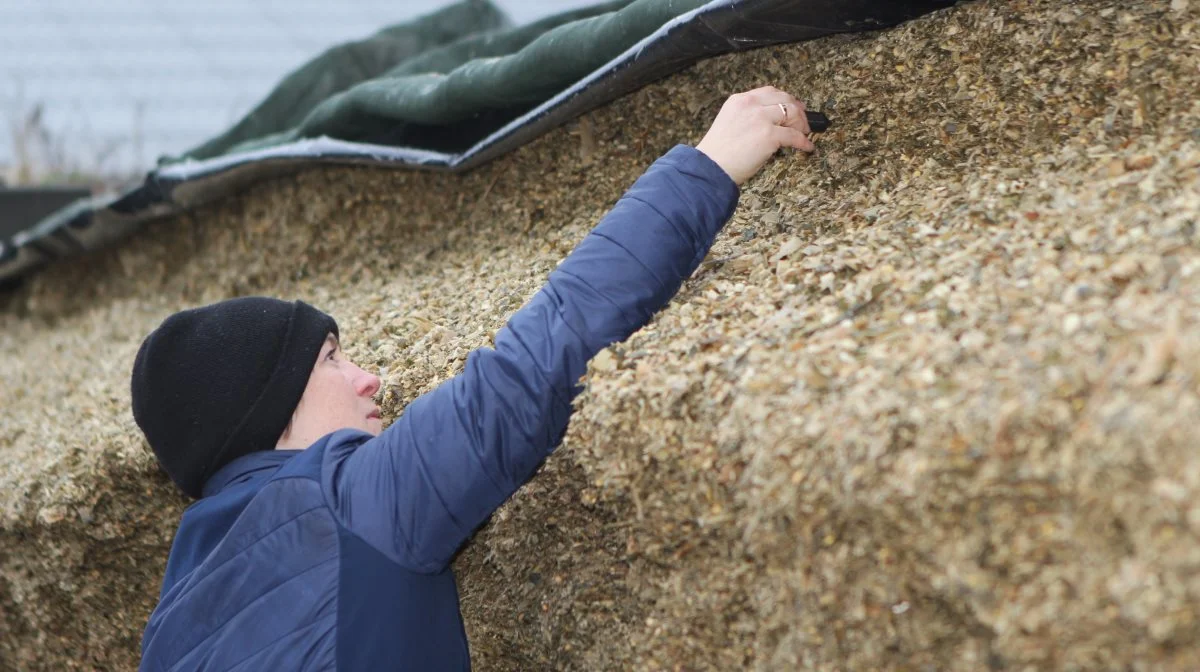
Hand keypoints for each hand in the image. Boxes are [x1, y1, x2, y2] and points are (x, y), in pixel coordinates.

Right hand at [694, 86, 814, 185]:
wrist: (710, 168)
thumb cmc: (717, 154)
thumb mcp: (729, 123)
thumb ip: (746, 117)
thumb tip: (769, 124)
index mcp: (739, 100)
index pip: (768, 92)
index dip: (784, 98)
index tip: (792, 105)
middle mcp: (750, 104)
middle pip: (784, 99)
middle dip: (797, 109)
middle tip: (804, 120)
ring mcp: (761, 118)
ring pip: (792, 113)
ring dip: (802, 124)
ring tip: (805, 133)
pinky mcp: (769, 135)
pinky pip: (794, 136)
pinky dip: (804, 142)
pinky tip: (807, 147)